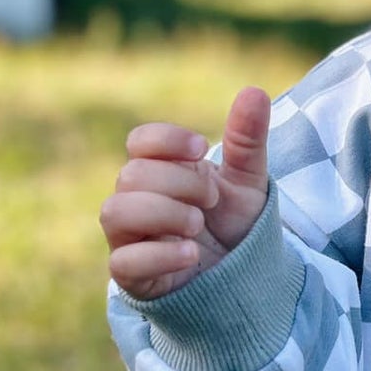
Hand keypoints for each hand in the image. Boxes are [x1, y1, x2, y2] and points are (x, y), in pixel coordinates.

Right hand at [100, 87, 271, 301]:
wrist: (246, 278)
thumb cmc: (236, 225)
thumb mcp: (248, 181)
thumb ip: (247, 140)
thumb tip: (254, 92)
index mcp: (160, 171)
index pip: (139, 142)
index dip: (166, 141)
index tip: (202, 150)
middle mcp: (136, 201)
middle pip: (131, 175)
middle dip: (178, 183)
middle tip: (210, 200)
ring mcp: (130, 238)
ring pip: (115, 212)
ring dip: (162, 214)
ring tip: (196, 225)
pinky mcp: (132, 277)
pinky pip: (122, 262)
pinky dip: (158, 255)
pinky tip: (191, 254)